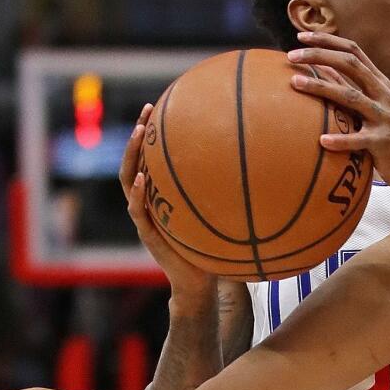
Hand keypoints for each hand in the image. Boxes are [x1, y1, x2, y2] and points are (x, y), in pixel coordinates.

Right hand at [120, 104, 215, 307]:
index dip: (152, 133)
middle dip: (137, 135)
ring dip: (131, 156)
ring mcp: (145, 217)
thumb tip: (261, 162)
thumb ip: (229, 191)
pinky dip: (137, 194)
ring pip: (128, 182)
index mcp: (162, 195)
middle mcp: (150, 202)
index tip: (159, 106)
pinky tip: (143, 179)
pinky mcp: (148, 234)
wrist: (200, 282)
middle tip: (146, 110)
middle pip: (135, 161)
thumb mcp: (221, 213)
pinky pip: (138, 211)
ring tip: (138, 134)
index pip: (152, 158)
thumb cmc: (213, 246)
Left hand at [286, 31, 389, 190]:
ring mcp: (384, 116)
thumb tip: (320, 70)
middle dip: (319, 55)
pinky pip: (359, 139)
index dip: (327, 40)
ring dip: (321, 88)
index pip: (353, 51)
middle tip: (291, 55)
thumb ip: (352, 87)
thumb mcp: (374, 106)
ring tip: (295, 83)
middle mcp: (383, 94)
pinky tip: (322, 140)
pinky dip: (340, 139)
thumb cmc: (388, 135)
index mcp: (380, 82)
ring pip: (351, 97)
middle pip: (350, 64)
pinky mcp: (383, 141)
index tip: (301, 36)